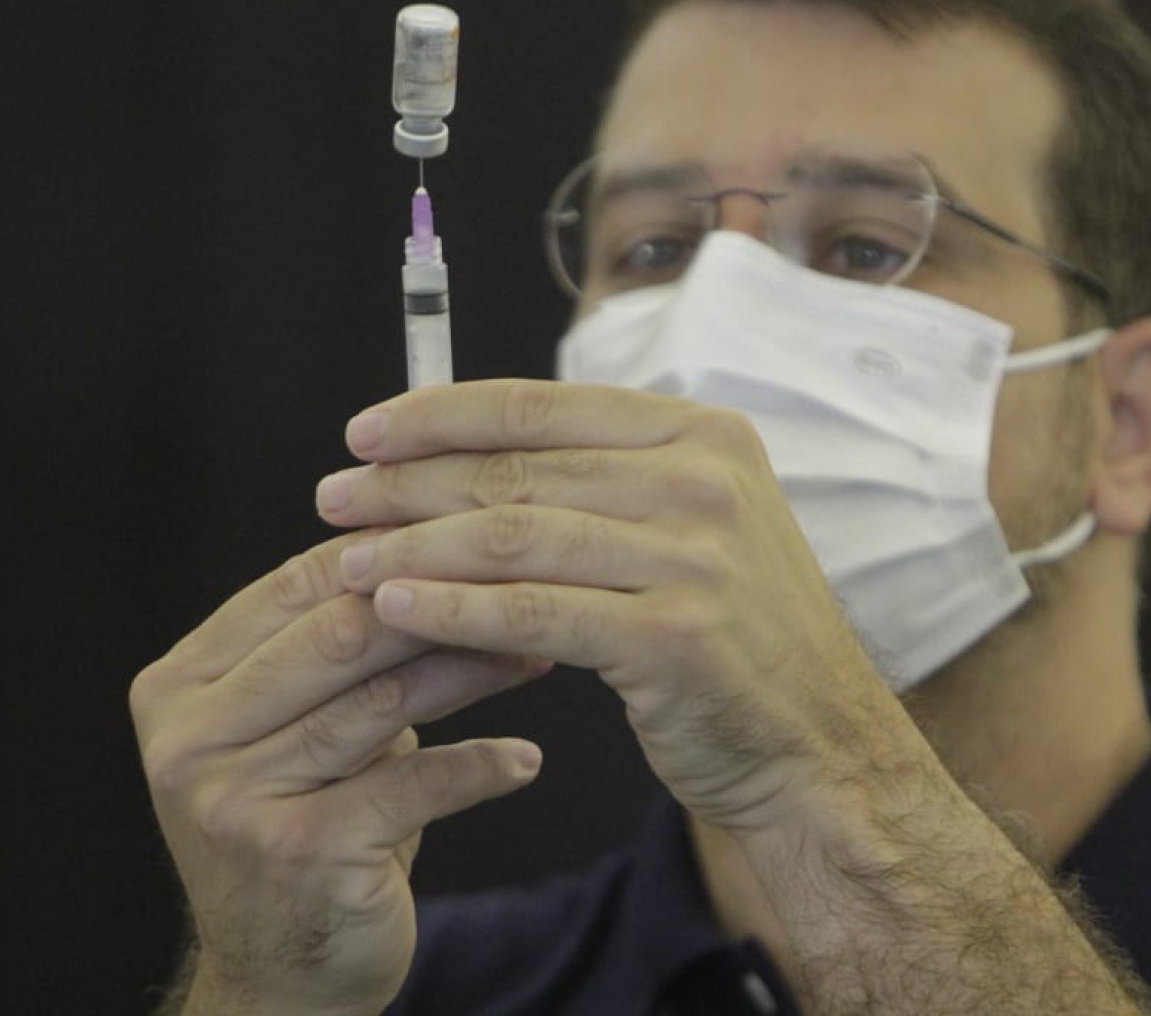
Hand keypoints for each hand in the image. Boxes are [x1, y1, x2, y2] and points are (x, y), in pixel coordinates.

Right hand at [130, 533, 548, 1015]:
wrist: (279, 980)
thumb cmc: (307, 826)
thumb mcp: (298, 728)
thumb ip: (331, 645)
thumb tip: (432, 533)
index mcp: (180, 687)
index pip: (296, 586)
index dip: (394, 551)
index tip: (478, 534)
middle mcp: (190, 739)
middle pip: (339, 635)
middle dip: (441, 603)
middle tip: (526, 583)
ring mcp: (235, 799)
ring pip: (381, 702)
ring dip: (473, 671)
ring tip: (538, 654)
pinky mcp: (298, 854)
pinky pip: (414, 785)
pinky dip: (480, 768)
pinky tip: (525, 759)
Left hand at [318, 379, 914, 833]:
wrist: (817, 746)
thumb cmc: (735, 639)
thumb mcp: (694, 529)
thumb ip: (609, 481)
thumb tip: (472, 453)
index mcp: (704, 435)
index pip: (543, 404)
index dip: (441, 414)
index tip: (366, 431)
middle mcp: (704, 481)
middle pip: (519, 467)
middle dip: (409, 481)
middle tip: (334, 497)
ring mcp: (695, 557)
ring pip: (513, 537)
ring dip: (414, 547)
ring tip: (348, 560)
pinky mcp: (673, 637)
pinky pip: (532, 615)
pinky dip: (453, 610)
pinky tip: (396, 608)